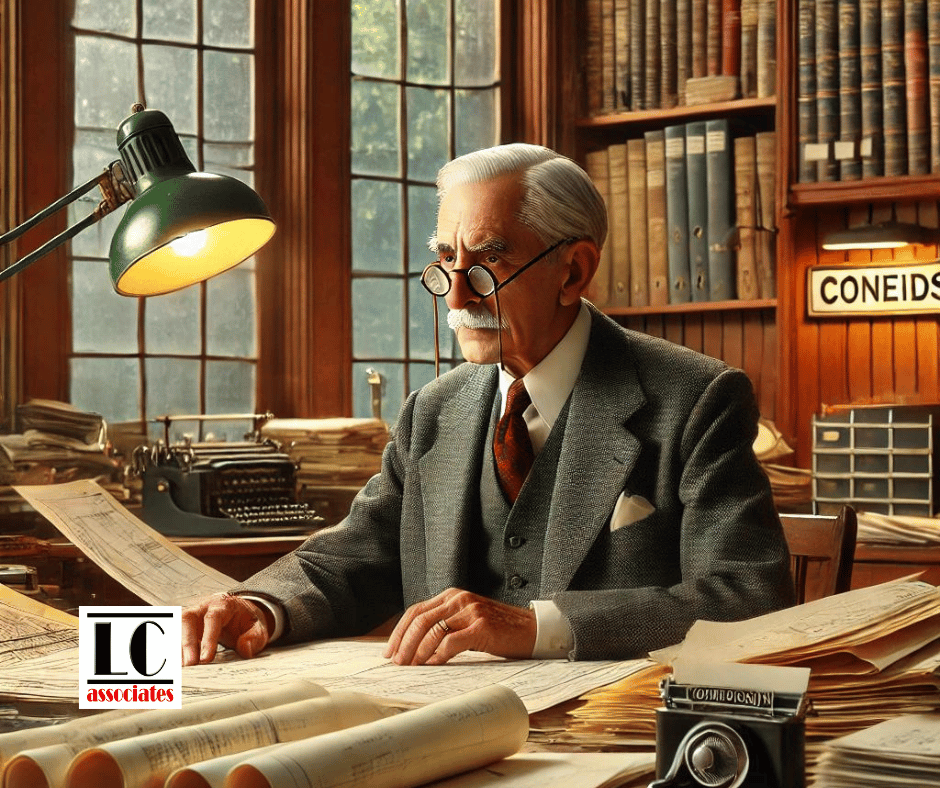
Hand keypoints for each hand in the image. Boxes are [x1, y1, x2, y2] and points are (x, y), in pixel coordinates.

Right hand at [181, 593, 271, 665]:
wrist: (240, 611)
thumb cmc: (246, 620)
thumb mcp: (258, 627)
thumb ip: (254, 638)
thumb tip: (245, 648)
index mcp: (223, 605)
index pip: (213, 619)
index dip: (208, 638)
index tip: (206, 658)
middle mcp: (203, 607)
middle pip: (188, 619)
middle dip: (187, 642)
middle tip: (189, 664)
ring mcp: (192, 615)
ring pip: (177, 625)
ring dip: (177, 646)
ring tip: (181, 668)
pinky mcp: (185, 626)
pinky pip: (176, 635)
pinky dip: (175, 648)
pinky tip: (178, 664)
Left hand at [383, 588, 536, 665]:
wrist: (531, 629)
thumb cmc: (498, 629)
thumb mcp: (467, 619)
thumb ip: (446, 624)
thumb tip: (415, 648)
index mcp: (452, 595)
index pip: (416, 610)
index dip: (400, 631)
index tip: (390, 651)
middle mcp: (458, 598)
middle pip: (420, 619)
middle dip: (404, 643)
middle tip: (396, 663)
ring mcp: (470, 611)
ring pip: (432, 630)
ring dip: (416, 652)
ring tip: (410, 667)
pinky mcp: (481, 626)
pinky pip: (451, 641)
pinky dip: (437, 656)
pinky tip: (432, 666)